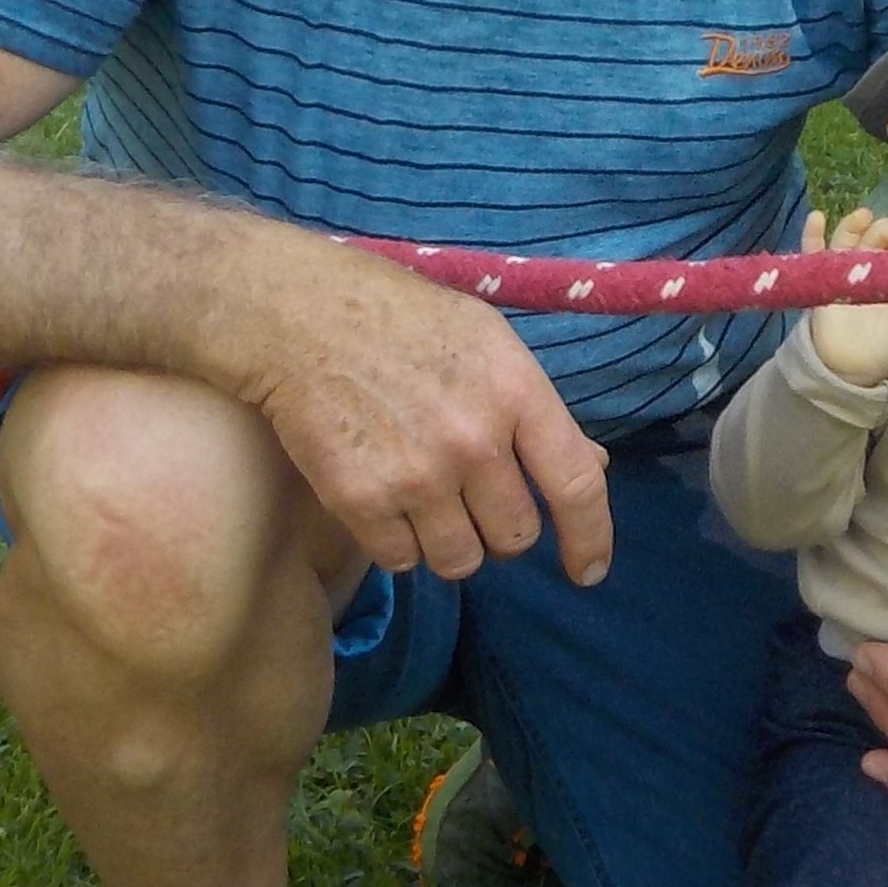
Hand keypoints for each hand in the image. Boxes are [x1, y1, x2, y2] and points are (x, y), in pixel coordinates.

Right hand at [229, 239, 611, 587]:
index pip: (575, 484)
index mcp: (514, 391)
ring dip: (449, 543)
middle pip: (515, 537)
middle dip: (499, 530)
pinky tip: (382, 498)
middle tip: (470, 499)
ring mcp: (416, 475)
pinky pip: (401, 560)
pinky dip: (396, 543)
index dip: (590, 538)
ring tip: (423, 499)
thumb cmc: (397, 317)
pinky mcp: (360, 500)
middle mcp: (473, 440)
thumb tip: (591, 467)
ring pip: (460, 561)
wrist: (296, 315)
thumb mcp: (486, 339)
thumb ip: (537, 408)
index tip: (587, 571)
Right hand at [800, 208, 887, 387]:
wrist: (847, 369)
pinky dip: (812, 233)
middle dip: (887, 230)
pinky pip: (813, 251)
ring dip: (856, 223)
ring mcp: (847, 268)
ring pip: (850, 236)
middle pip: (880, 236)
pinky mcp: (822, 276)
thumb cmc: (886, 350)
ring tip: (863, 217)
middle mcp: (874, 266)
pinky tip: (815, 218)